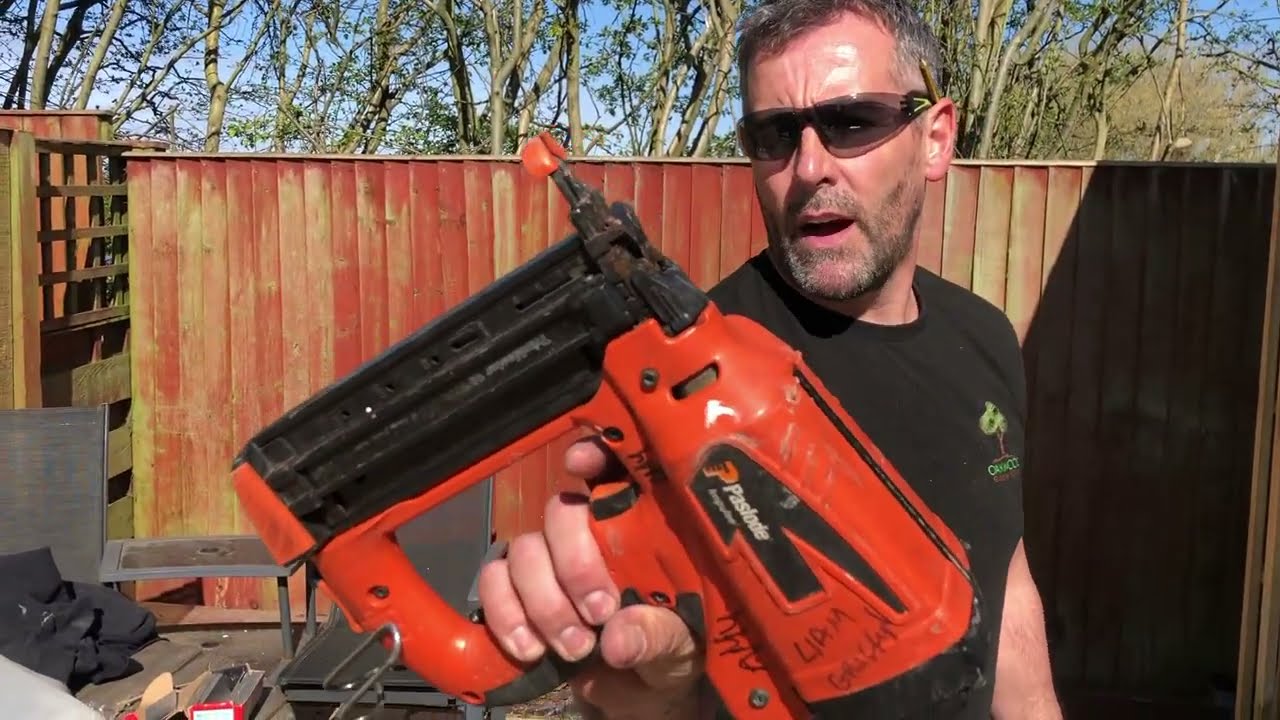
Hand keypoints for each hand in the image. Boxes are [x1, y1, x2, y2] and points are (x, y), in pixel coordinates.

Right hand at [475, 436, 704, 718]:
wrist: (639, 697)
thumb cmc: (669, 654)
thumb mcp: (679, 648)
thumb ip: (656, 638)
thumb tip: (619, 638)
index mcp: (642, 531)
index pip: (617, 472)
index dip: (595, 455)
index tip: (582, 464)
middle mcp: (591, 534)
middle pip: (562, 511)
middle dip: (575, 562)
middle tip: (599, 612)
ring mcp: (550, 562)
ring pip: (524, 549)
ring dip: (543, 601)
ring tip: (575, 647)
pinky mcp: (517, 594)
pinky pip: (492, 582)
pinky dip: (506, 615)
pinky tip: (531, 648)